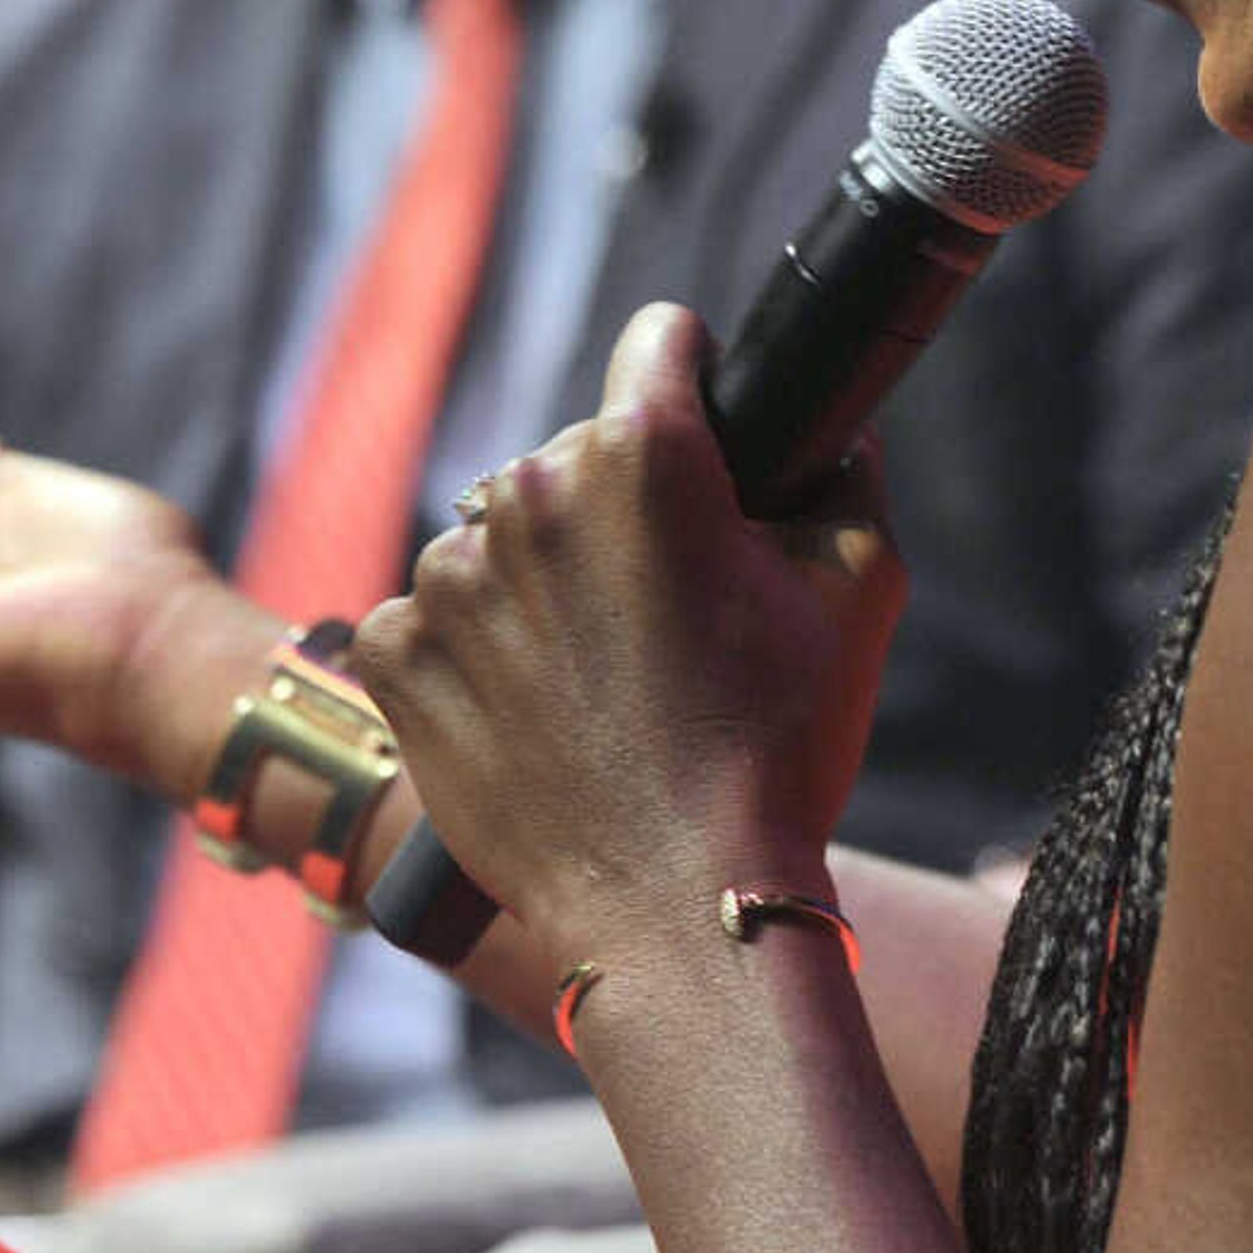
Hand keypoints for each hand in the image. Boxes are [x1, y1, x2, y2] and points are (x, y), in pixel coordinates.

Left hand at [353, 304, 907, 961]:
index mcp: (645, 457)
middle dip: (617, 513)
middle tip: (666, 617)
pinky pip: (430, 617)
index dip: (693, 382)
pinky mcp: (391, 650)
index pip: (660, 342)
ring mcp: (446, 573)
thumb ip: (848, 473)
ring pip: (499, 540)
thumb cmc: (778, 751)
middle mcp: (529, 490)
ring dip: (539, 587)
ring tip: (599, 686)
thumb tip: (830, 426)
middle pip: (574, 457)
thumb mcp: (861, 589)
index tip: (702, 438)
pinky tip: (532, 717)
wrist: (672, 909)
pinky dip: (473, 656)